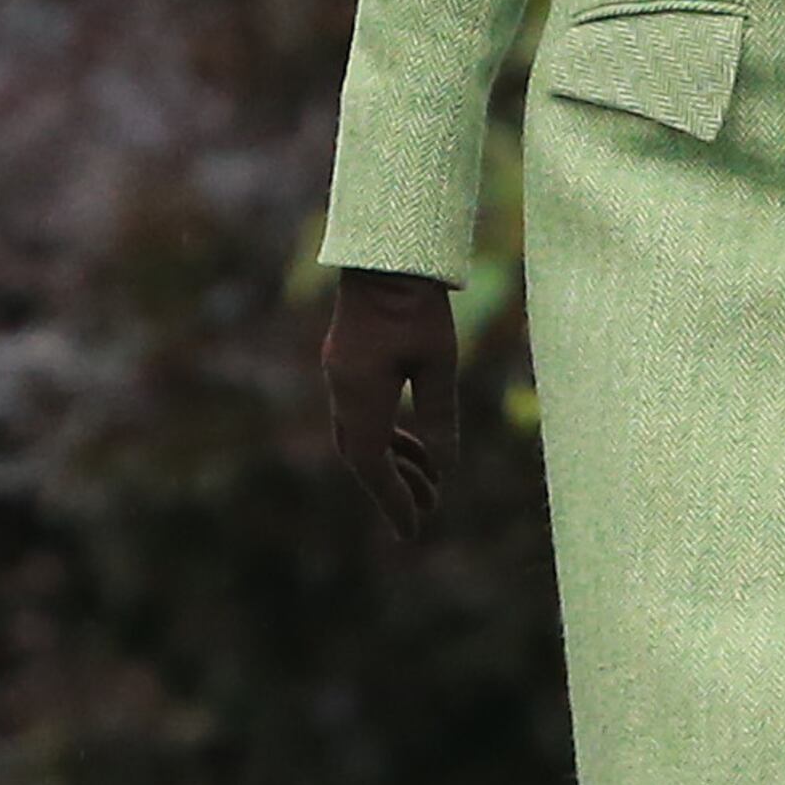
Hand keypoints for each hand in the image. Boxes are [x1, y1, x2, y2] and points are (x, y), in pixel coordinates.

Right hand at [321, 270, 458, 544]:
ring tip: (429, 478)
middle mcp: (341, 389)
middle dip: (392, 487)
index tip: (413, 530)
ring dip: (391, 461)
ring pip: (358, 435)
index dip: (392, 500)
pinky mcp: (345, 362)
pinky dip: (384, 436)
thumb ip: (440, 418)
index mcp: (360, 394)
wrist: (386, 253)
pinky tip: (410, 441)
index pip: (371, 464)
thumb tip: (445, 468)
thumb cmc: (419, 305)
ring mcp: (339, 375)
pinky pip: (358, 414)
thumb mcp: (439, 364)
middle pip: (360, 456)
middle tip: (427, 512)